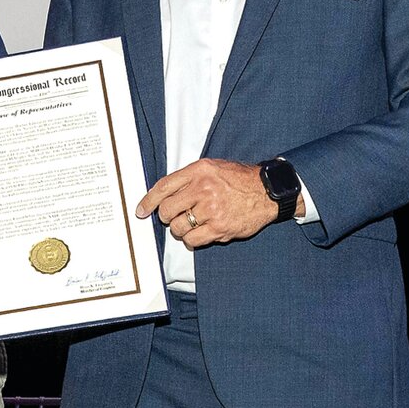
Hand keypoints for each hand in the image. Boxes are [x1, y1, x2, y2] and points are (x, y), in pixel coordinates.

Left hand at [136, 158, 281, 246]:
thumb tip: (162, 195)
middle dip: (167, 216)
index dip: (148, 201)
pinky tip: (200, 232)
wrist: (267, 192)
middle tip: (175, 216)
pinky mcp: (220, 228)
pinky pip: (192, 240)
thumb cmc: (238, 180)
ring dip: (180, 229)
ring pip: (178, 227)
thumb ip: (188, 178)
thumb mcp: (212, 167)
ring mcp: (212, 210)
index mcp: (199, 171)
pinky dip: (192, 239)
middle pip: (167, 210)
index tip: (141, 211)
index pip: (163, 187)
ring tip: (192, 223)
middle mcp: (204, 189)